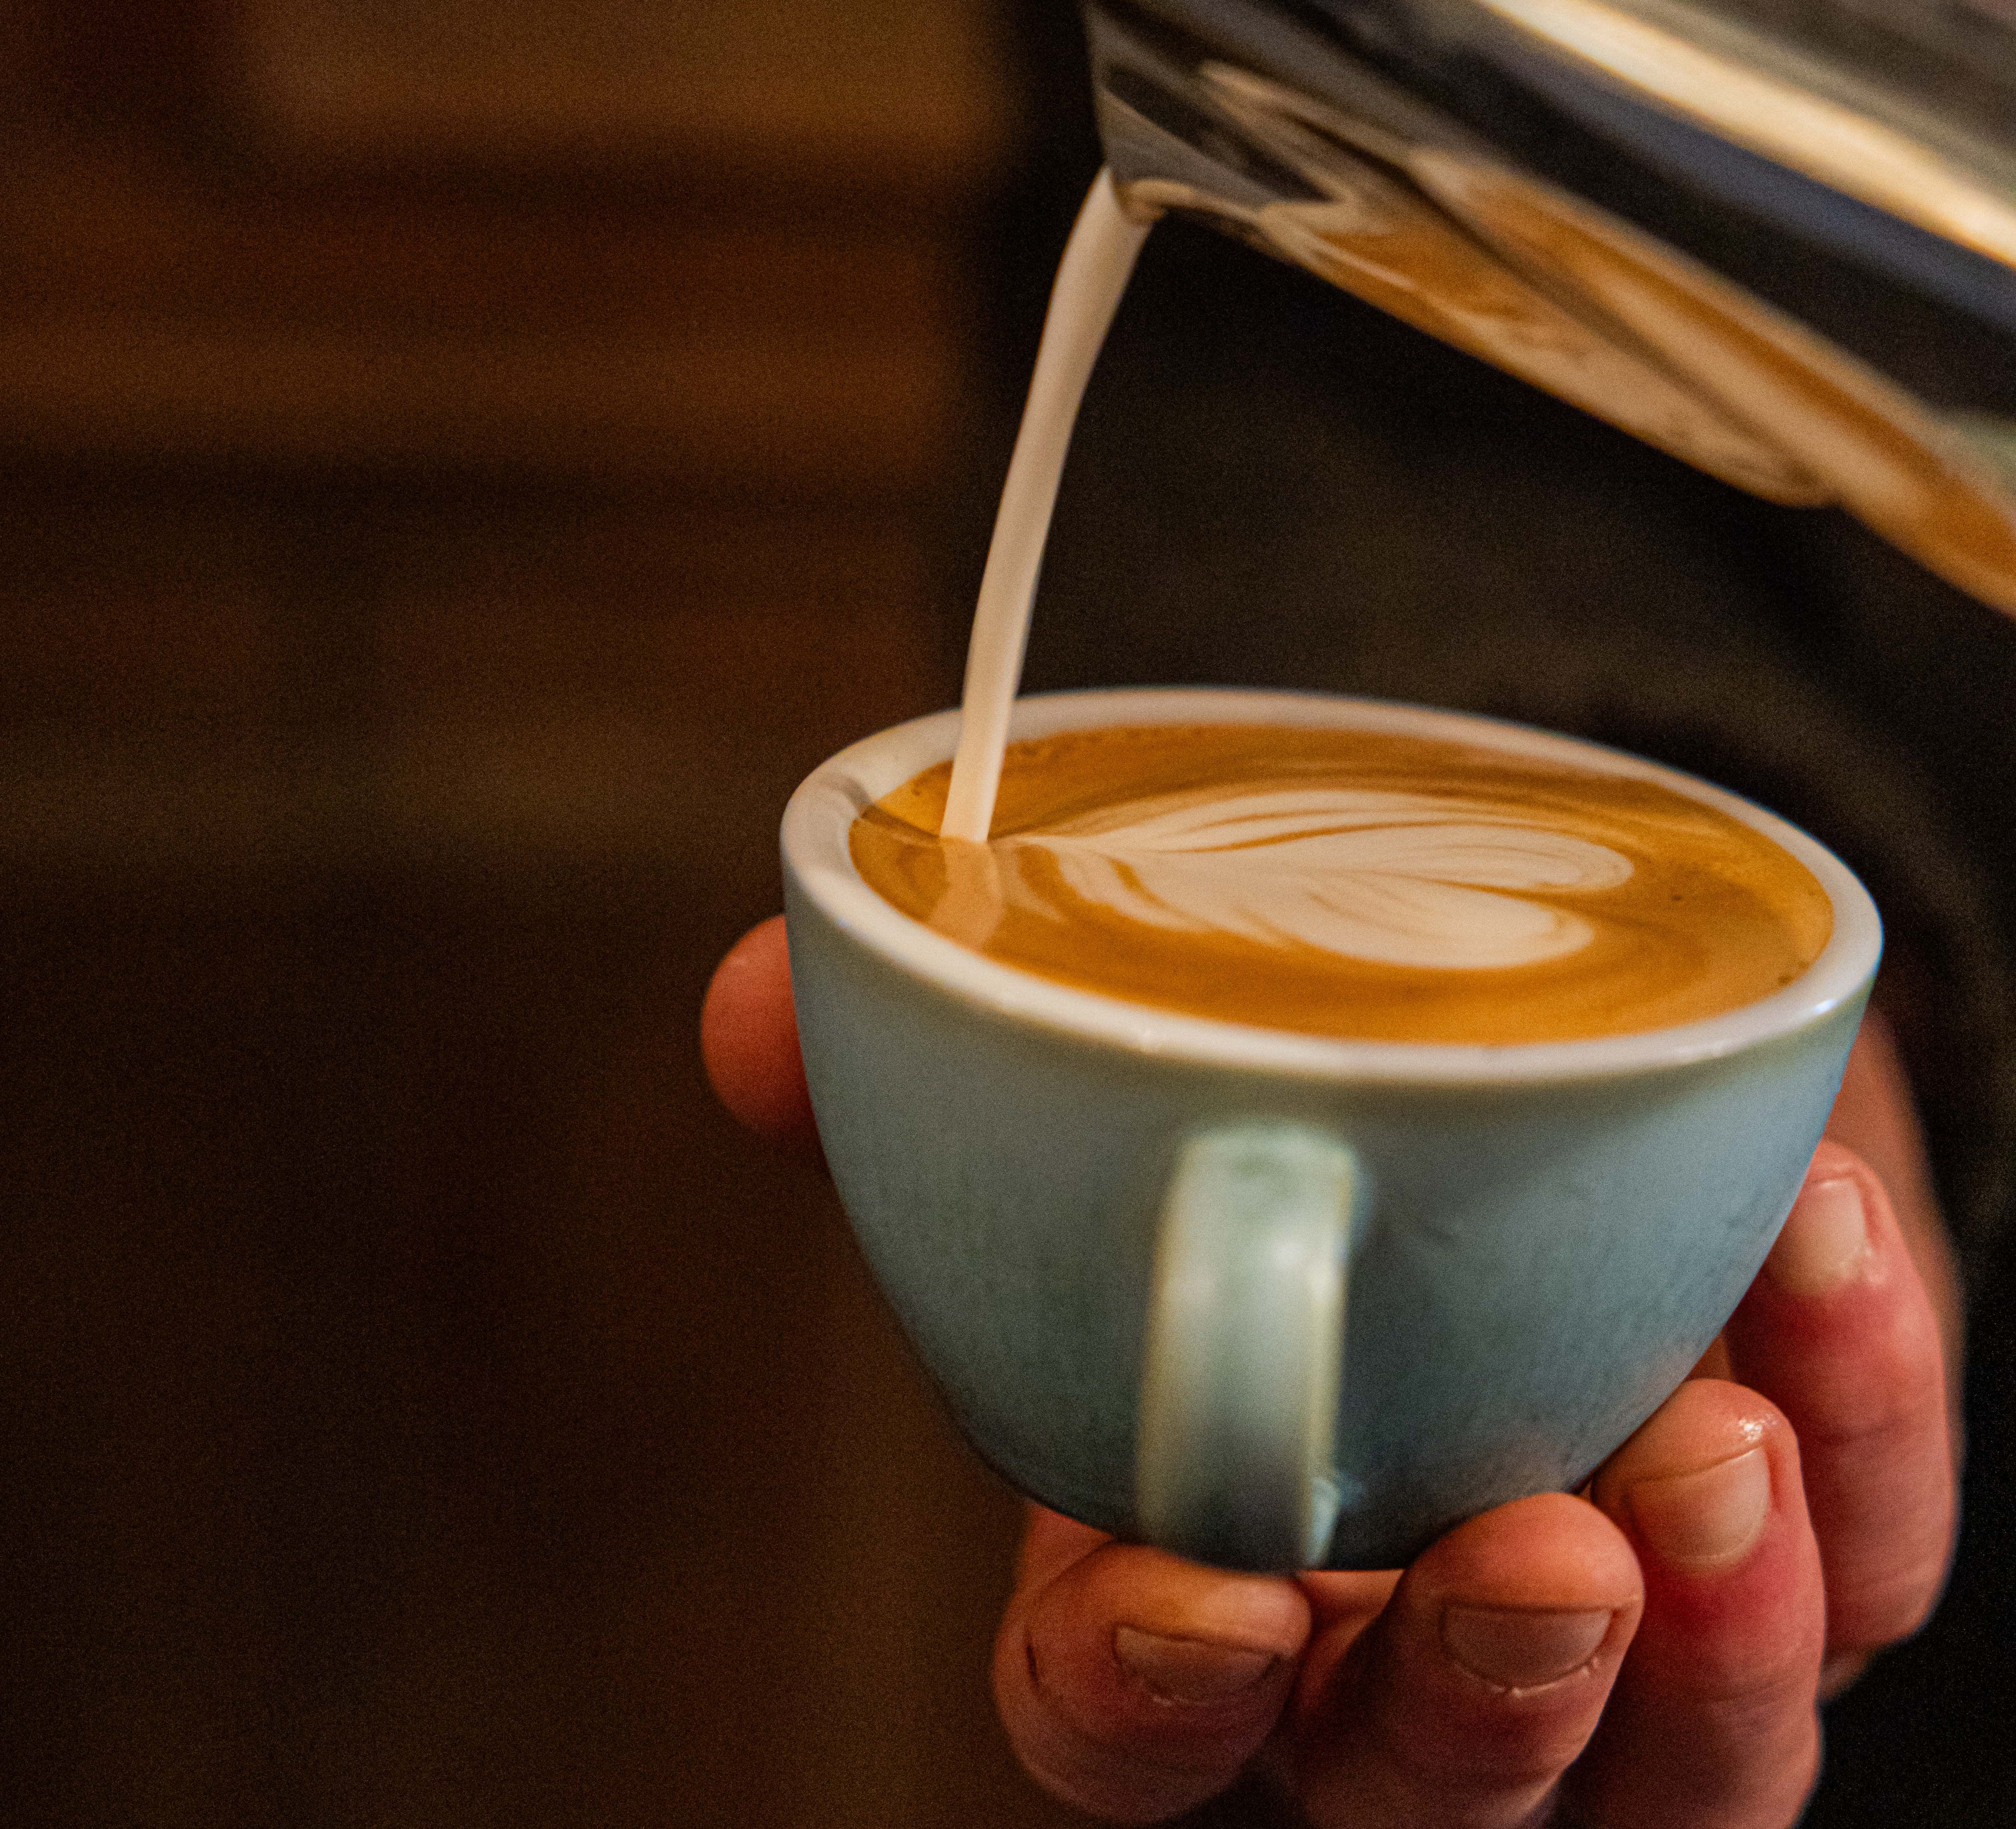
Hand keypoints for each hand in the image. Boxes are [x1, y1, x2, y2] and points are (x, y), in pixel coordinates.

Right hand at [704, 919, 1959, 1824]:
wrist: (1541, 1014)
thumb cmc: (1300, 1079)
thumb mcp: (1128, 1043)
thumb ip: (942, 1036)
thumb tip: (759, 1008)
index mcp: (1200, 1553)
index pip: (1127, 1721)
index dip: (1144, 1695)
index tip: (1199, 1594)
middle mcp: (1405, 1636)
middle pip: (1424, 1798)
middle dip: (1479, 1712)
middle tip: (1543, 1551)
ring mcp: (1634, 1618)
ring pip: (1688, 1773)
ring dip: (1723, 1645)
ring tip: (1722, 1439)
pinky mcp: (1823, 1531)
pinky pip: (1881, 1561)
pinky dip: (1873, 1420)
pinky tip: (1818, 1237)